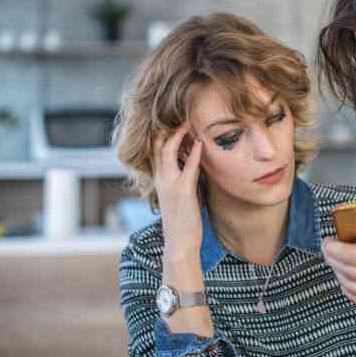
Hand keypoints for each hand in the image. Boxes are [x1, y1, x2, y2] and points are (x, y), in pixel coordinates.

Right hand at [152, 124, 203, 261]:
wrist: (179, 242)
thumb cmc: (183, 219)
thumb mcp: (181, 194)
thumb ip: (184, 177)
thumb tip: (193, 163)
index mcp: (159, 179)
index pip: (155, 150)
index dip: (163, 134)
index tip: (175, 122)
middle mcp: (161, 178)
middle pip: (157, 145)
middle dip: (167, 129)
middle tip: (180, 115)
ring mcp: (170, 184)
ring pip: (168, 152)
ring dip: (178, 135)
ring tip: (188, 122)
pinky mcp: (183, 191)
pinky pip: (188, 167)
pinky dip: (194, 154)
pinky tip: (200, 143)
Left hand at [323, 219, 355, 311]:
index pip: (352, 257)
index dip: (335, 249)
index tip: (328, 240)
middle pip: (348, 272)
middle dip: (332, 259)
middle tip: (327, 247)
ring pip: (351, 287)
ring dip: (337, 273)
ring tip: (334, 259)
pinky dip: (347, 288)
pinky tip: (345, 276)